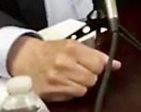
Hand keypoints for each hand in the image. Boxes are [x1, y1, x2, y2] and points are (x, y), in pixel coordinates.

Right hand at [7, 37, 121, 100]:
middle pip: (92, 79)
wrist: (25, 58)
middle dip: (89, 76)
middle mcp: (64, 64)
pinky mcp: (50, 92)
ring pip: (83, 89)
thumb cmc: (49, 51)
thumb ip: (96, 54)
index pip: (99, 64)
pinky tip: (63, 83)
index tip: (93, 65)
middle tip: (80, 70)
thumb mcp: (72, 45)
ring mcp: (56, 79)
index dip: (99, 66)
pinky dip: (70, 91)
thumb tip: (115, 64)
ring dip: (80, 85)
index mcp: (71, 49)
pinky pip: (72, 96)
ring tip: (70, 76)